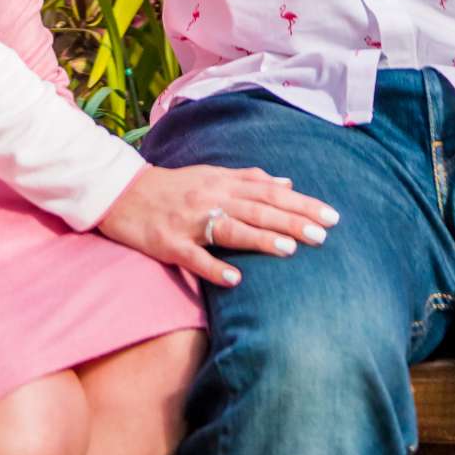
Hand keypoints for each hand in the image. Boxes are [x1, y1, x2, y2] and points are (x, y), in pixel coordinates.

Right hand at [98, 162, 338, 288]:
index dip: (301, 203)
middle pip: (258, 209)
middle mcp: (211, 198)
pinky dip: (214, 268)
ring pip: (231, 229)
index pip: (271, 192)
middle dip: (293, 220)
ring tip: (291, 249)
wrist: (123, 193)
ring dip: (261, 238)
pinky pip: (194, 258)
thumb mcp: (212, 174)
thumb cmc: (174, 185)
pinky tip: (235, 280)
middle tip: (325, 233)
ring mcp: (190, 221)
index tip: (331, 214)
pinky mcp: (170, 243)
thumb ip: (249, 179)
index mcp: (224, 182)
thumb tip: (287, 182)